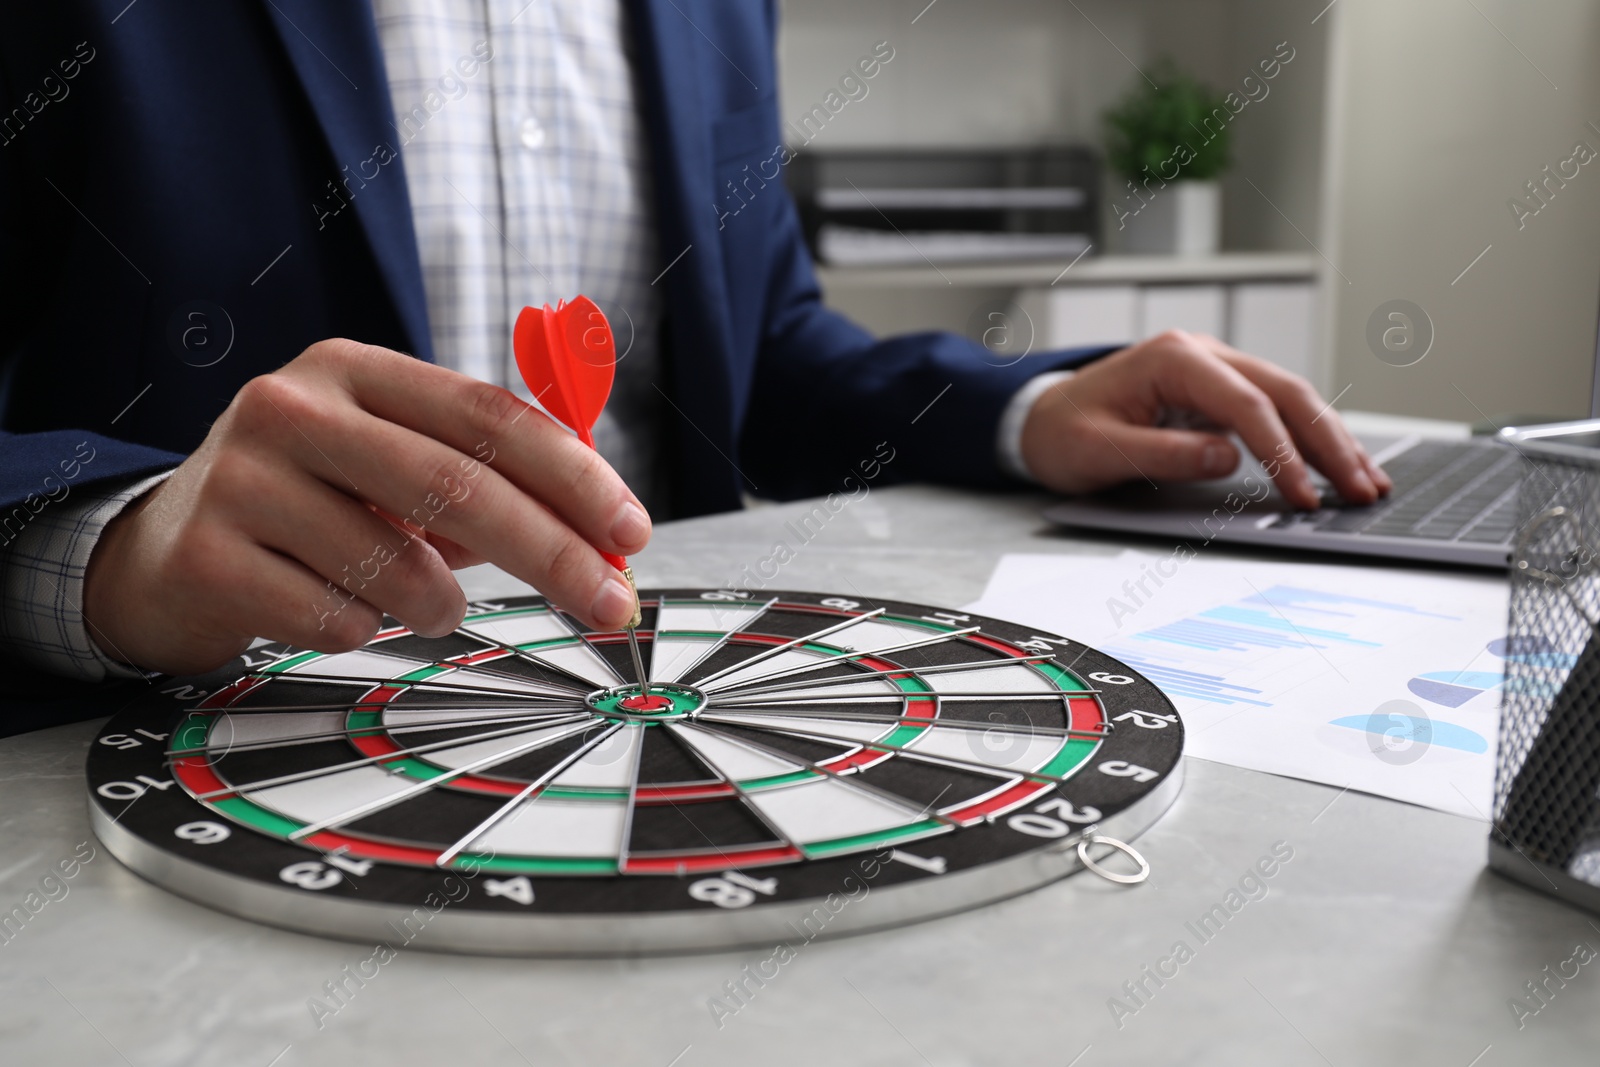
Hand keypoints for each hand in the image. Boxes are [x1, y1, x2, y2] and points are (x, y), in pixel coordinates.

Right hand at [84, 339, 650, 675]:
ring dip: (441, 606)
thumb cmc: (310, 506)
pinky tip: (335, 608)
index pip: (488, 414)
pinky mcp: (208, 554)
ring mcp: (242, 478)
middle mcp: (294, 407)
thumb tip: (601, 538)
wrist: (163, 550)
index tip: (629, 532)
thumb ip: (485, 483)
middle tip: (608, 605)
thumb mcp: (390, 466)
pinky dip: (365, 630)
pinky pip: (336, 617)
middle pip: (456, 485)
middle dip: (552, 553)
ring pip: (398, 565)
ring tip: (427, 605)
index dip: (573, 476)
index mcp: (355, 371)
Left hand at [1019, 330, 1391, 509]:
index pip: (1247, 404)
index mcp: (1173, 358)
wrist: (1039, 418)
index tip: (1304, 495)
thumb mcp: (1101, 450)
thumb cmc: (1063, 432)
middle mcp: (1202, 353)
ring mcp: (1214, 367)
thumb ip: (1164, 454)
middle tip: (1364, 489)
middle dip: (1329, 442)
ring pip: (1290, 396)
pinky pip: (1275, 407)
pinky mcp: (1218, 389)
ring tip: (1368, 481)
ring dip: (1331, 439)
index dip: (1281, 452)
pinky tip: (1337, 462)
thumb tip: (1229, 457)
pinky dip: (1309, 436)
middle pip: (1285, 391)